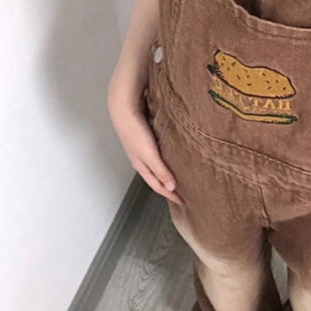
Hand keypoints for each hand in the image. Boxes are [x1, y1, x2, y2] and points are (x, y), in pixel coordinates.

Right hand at [108, 76, 183, 205]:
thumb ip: (160, 170)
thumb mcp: (149, 154)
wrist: (125, 108)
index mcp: (141, 165)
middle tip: (185, 192)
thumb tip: (171, 188)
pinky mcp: (147, 135)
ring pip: (158, 164)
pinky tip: (175, 154)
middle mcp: (142, 158)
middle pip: (157, 176)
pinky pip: (160, 151)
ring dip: (169, 171)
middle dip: (169, 186)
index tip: (184, 202)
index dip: (169, 194)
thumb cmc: (136, 133)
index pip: (157, 185)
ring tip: (183, 175)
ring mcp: (143, 147)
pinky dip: (168, 158)